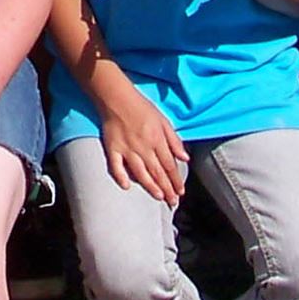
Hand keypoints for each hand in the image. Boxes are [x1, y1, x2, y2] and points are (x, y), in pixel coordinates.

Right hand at [99, 89, 188, 203]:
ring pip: (141, 173)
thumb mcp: (163, 120)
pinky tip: (126, 186)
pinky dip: (121, 177)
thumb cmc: (141, 106)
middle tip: (173, 202)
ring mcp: (127, 149)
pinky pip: (116, 166)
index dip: (176, 180)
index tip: (180, 192)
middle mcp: (144, 147)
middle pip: (158, 172)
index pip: (170, 166)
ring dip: (151, 187)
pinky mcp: (112, 148)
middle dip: (167, 189)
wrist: (117, 97)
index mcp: (157, 140)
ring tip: (158, 197)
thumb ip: (174, 141)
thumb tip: (185, 158)